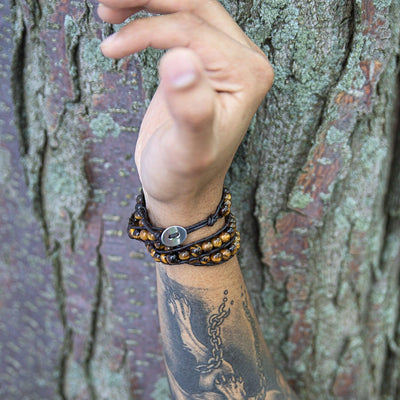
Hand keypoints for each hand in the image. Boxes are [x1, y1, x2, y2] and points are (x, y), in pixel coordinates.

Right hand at [98, 0, 273, 225]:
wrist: (183, 188)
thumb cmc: (185, 176)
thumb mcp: (188, 150)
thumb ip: (191, 109)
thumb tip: (180, 59)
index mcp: (247, 75)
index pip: (194, 31)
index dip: (149, 30)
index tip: (112, 47)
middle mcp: (243, 62)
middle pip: (194, 7)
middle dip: (148, 2)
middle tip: (107, 5)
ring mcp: (225, 61)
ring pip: (186, 10)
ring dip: (147, 5)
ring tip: (109, 12)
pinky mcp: (204, 65)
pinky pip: (180, 26)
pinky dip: (150, 20)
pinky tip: (127, 29)